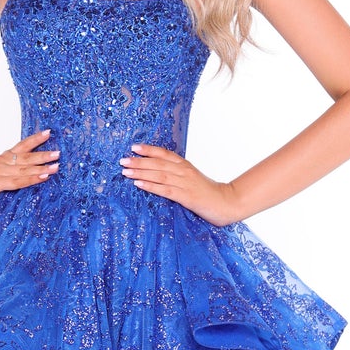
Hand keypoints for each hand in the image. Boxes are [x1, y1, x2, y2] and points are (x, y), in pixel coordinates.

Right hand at [0, 129, 59, 219]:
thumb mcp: (2, 179)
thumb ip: (16, 174)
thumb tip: (39, 172)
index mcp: (3, 159)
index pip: (21, 146)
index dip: (35, 139)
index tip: (49, 133)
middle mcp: (0, 162)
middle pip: (26, 157)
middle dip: (43, 155)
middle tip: (58, 153)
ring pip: (23, 169)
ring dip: (41, 168)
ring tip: (56, 167)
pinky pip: (17, 181)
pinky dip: (31, 179)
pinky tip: (42, 177)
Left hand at [119, 144, 242, 225]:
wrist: (227, 203)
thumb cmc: (208, 193)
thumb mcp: (192, 179)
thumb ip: (177, 175)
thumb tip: (158, 175)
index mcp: (185, 165)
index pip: (165, 153)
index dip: (149, 149)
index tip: (134, 147)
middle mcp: (184, 171)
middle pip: (158, 163)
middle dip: (139, 161)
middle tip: (122, 160)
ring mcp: (185, 183)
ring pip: (159, 174)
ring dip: (140, 172)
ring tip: (125, 171)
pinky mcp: (186, 196)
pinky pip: (165, 189)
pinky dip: (150, 186)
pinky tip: (138, 184)